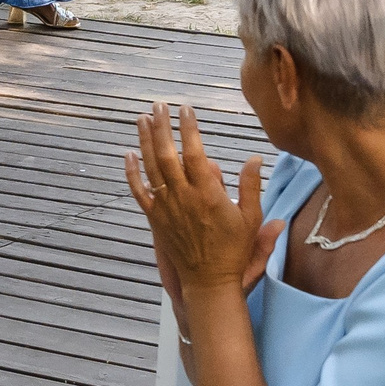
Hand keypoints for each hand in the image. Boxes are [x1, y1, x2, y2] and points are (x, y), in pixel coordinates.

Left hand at [126, 103, 283, 297]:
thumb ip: (251, 186)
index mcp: (208, 195)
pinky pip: (139, 191)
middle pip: (168, 154)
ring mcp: (166, 207)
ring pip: (151, 167)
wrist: (209, 280)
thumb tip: (256, 158)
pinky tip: (129, 154)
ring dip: (146, 141)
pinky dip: (132, 172)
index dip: (189, 129)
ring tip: (143, 118)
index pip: (195, 153)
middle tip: (159, 105)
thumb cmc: (234, 249)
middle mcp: (183, 197)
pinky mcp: (155, 217)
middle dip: (163, 127)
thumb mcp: (251, 218)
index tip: (186, 109)